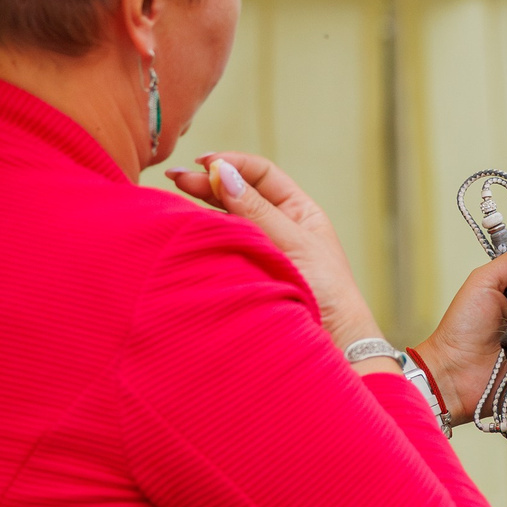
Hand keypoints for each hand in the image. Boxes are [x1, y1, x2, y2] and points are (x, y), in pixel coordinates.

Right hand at [166, 151, 381, 349]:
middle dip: (207, 182)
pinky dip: (204, 235)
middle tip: (175, 178)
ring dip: (202, 207)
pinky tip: (188, 229)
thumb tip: (223, 174)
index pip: (261, 175)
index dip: (232, 164)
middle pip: (238, 194)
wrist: (333, 343)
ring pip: (226, 220)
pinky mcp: (245, 274)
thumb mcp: (293, 244)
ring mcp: (260, 250)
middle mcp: (278, 226)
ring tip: (174, 197)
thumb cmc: (326, 291)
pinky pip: (222, 247)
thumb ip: (256, 212)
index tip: (205, 163)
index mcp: (299, 211)